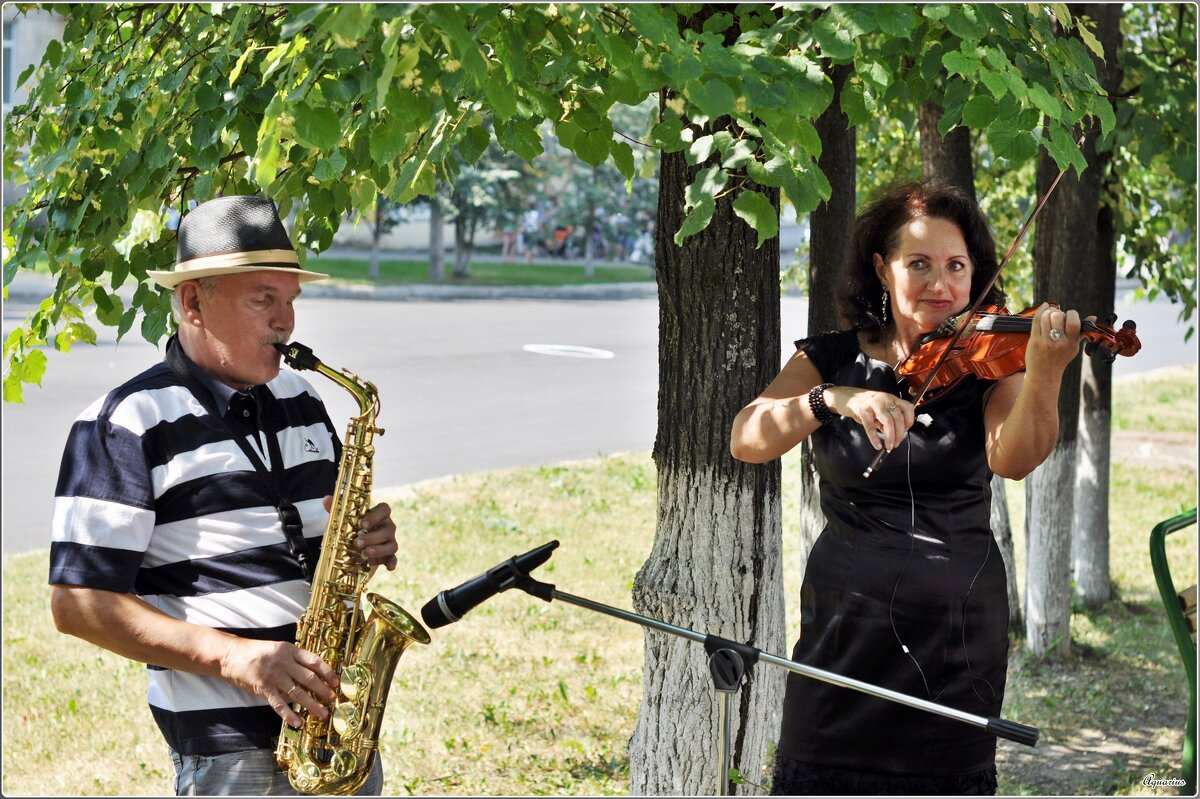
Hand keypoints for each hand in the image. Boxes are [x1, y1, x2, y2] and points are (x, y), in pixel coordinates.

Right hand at [219, 637, 338, 727]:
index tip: (336, 682)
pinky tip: (298, 723)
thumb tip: (313, 672)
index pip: (314, 661)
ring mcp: (274, 676)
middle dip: (323, 690)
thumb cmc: (256, 651)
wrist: (230, 655)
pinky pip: (279, 704)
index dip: (328, 672)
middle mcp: (284, 662)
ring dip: (312, 705)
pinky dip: (289, 715)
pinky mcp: (263, 688)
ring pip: (297, 693)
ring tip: (323, 713)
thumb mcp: (278, 648)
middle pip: (309, 678)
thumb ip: (294, 659)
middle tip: (333, 700)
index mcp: (290, 650)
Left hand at [322, 496, 399, 573]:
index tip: (361, 524)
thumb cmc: (351, 531)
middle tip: (356, 543)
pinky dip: (392, 562)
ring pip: (392, 545)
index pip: (384, 509)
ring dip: (379, 550)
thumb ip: (336, 510)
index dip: (375, 515)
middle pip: (388, 529)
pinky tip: (388, 568)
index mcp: (378, 516)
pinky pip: (394, 559)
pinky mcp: (388, 556)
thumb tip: (326, 500)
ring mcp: (389, 542)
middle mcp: (387, 527)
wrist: (353, 550)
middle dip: (372, 537)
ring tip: (365, 554)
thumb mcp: (343, 521)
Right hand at [828, 386, 915, 450]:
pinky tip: (876, 444)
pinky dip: (874, 438)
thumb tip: (895, 435)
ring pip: (888, 421)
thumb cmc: (865, 405)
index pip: (907, 408)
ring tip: (888, 446)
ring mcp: (873, 403)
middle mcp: (885, 399)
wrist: (847, 398)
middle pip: (898, 417)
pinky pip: (870, 426)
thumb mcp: (880, 410)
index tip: (905, 431)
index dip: (909, 421)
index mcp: (891, 398)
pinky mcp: (862, 410)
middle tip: (896, 444)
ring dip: (890, 436)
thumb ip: (888, 420)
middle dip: (899, 434)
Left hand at [1025, 302, 1082, 378]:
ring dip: (1048, 312)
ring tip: (1049, 316)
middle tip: (1057, 317)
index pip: (1073, 322)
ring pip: (1046, 317)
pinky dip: (1041, 310)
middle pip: (1058, 316)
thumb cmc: (1060, 359)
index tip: (1069, 315)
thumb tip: (1093, 317)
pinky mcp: (1034, 341)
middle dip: (1058, 312)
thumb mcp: (1074, 347)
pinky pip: (1036, 321)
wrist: (1045, 374)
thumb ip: (1082, 332)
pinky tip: (1044, 307)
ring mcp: (1046, 341)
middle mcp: (1059, 342)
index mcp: (1072, 343)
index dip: (1071, 313)